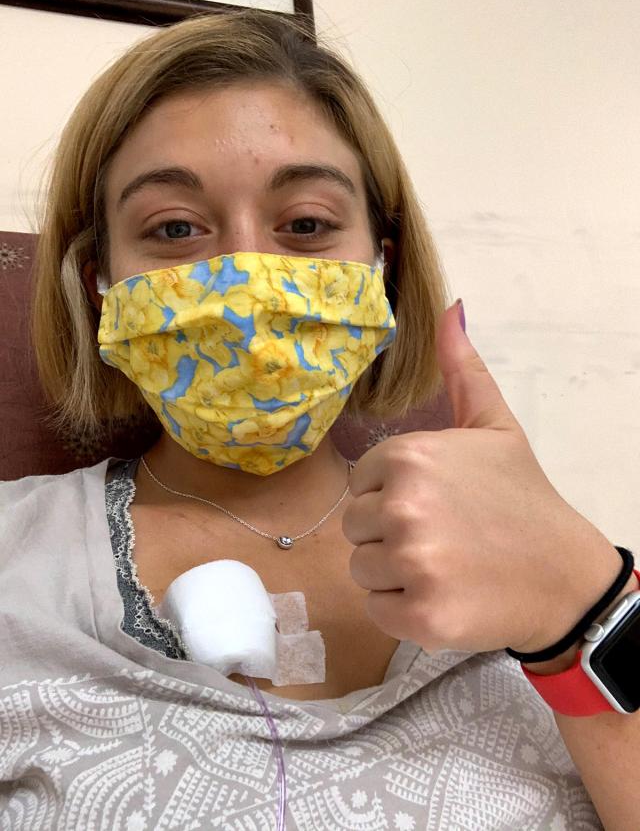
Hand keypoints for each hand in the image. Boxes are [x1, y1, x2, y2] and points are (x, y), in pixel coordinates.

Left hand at [343, 301, 620, 654]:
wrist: (564, 574)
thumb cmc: (522, 498)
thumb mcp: (496, 427)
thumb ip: (462, 370)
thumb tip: (450, 307)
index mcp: (411, 455)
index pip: (359, 482)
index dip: (391, 494)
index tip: (433, 502)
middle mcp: (404, 506)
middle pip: (354, 525)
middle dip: (389, 532)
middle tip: (441, 536)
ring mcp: (412, 563)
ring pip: (361, 567)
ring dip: (394, 571)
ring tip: (443, 564)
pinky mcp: (419, 616)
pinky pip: (375, 609)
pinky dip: (403, 608)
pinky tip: (443, 594)